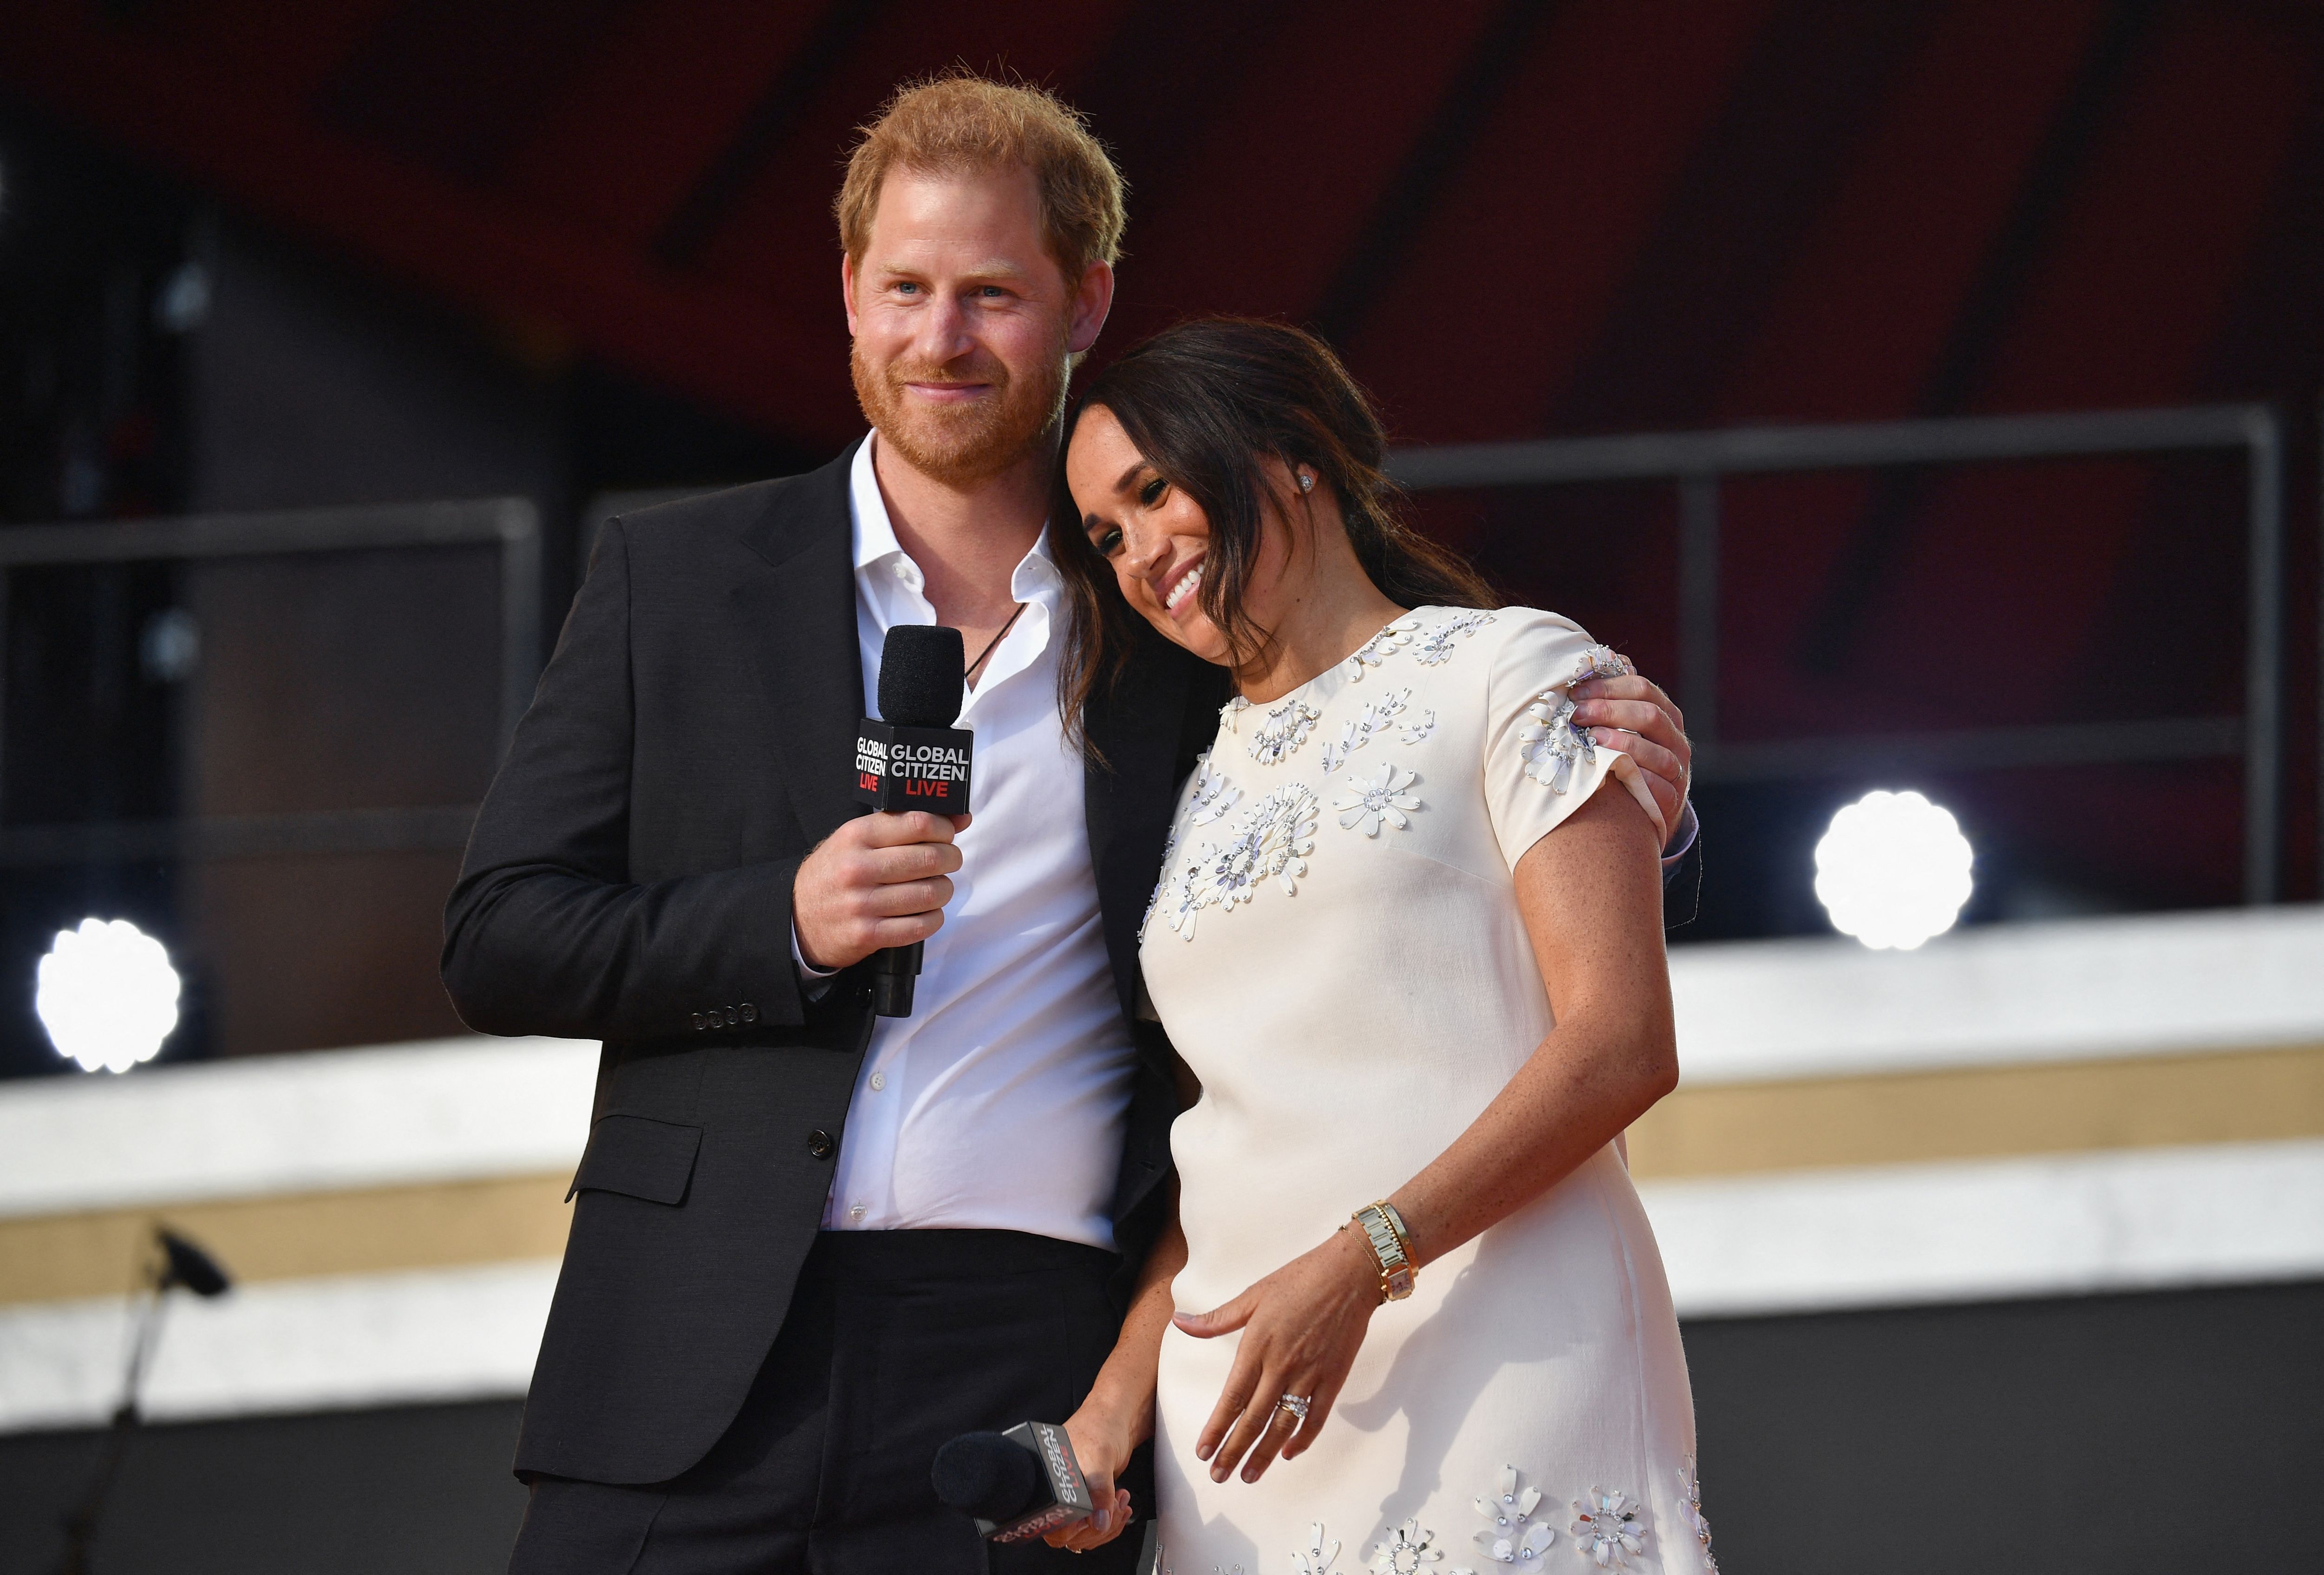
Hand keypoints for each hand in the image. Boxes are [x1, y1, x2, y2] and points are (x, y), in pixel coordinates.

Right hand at [791, 810, 969, 970]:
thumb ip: (904, 825)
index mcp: (856, 836)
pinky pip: (920, 926)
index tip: (947, 834)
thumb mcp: (858, 839)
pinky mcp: (867, 935)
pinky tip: (927, 912)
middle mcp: (858, 868)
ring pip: (930, 893)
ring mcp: (862, 903)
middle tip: (948, 861)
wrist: (798, 917)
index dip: (944, 828)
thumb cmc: (836, 873)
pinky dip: (933, 919)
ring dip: (944, 890)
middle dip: (951, 859)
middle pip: (930, 858)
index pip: (918, 823)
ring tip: (937, 887)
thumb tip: (961, 818)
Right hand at [1045, 1396, 1139, 1551]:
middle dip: (1097, 1527)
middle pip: (1069, 1536)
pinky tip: (1120, 1504)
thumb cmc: (1099, 1427)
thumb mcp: (1099, 1459)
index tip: (1094, 1516)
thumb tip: (1099, 1521)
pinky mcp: (1088, 1501)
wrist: (1115, 1418)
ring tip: (1119, 1502)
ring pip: (1084, 1535)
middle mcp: (1057, 1494)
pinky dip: (1111, 1521)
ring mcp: (1073, 1499)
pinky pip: (1095, 1527)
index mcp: (1050, 1484)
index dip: (1075, 1527)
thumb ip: (1098, 1491)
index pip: (1053, 1524)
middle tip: (1113, 1505)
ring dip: (1107, 1525)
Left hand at [1175, 1226, 1378, 1484]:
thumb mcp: (1253, 1295)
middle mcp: (1282, 1365)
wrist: (1349, 1273)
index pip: (1233, 1397)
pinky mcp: (1333, 1378)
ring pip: (1284, 1425)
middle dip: (1234, 1451)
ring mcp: (1310, 1374)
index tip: (1203, 1452)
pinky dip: (1304, 1439)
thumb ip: (1217, 1319)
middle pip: (1255, 1419)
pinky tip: (1290, 1453)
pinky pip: (1317, 1417)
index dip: (1217, 1428)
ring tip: (1249, 1476)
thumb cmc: (1298, 1279)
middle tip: (1219, 1476)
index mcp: (1258, 1345)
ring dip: (1265, 1454)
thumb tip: (1180, 1322)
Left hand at [1572, 670, 1690, 848]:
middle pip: (1649, 716)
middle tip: (1577, 715)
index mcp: (1666, 715)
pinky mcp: (1671, 799)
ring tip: (1592, 740)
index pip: (1642, 689)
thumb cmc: (1628, 758)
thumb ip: (1616, 700)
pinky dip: (1636, 778)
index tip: (1576, 693)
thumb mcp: (1625, 727)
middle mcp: (1676, 740)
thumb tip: (1598, 662)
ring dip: (1622, 743)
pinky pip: (1659, 788)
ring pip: (1657, 752)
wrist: (1646, 805)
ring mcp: (1677, 770)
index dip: (1608, 687)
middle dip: (1609, 711)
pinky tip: (1612, 772)